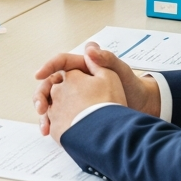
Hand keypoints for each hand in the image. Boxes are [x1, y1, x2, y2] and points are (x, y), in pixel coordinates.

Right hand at [33, 42, 160, 132]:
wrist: (141, 107)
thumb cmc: (132, 86)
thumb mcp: (121, 71)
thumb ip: (107, 59)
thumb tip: (89, 49)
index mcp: (83, 67)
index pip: (60, 63)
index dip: (47, 67)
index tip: (38, 75)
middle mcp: (76, 81)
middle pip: (51, 84)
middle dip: (42, 95)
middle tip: (41, 107)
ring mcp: (75, 97)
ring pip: (52, 102)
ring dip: (45, 113)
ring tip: (45, 125)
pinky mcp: (76, 112)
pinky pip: (59, 116)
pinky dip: (52, 123)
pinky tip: (50, 131)